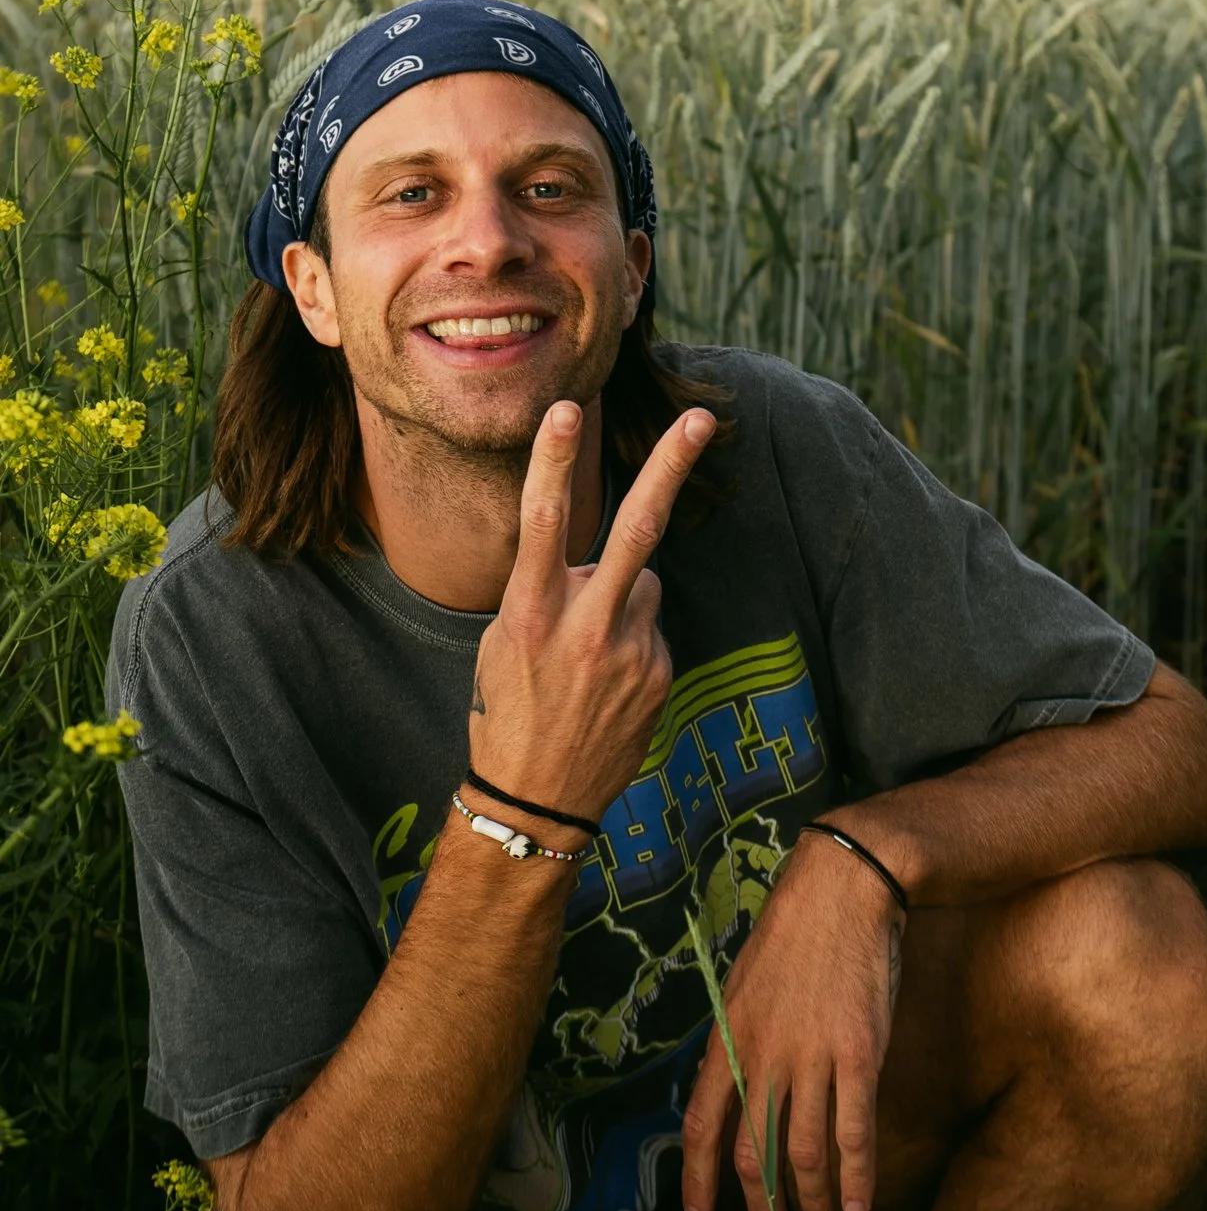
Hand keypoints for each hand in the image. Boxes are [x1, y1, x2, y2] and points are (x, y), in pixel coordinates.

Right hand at [466, 399, 714, 824]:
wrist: (537, 800)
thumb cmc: (506, 712)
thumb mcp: (502, 644)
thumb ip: (549, 594)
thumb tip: (597, 565)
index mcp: (530, 612)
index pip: (542, 521)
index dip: (554, 461)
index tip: (566, 410)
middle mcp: (584, 626)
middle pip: (636, 529)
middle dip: (669, 467)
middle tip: (699, 420)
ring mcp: (629, 652)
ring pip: (642, 583)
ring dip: (621, 599)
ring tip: (586, 655)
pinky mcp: (659, 675)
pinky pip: (651, 629)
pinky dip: (633, 642)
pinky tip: (605, 685)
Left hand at [680, 830, 903, 1210]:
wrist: (845, 889)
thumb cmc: (796, 933)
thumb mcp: (746, 984)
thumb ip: (741, 1040)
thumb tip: (738, 1089)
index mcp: (727, 1036)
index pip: (701, 1124)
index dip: (698, 1180)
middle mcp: (763, 1054)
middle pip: (752, 1152)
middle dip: (760, 1208)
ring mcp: (811, 1056)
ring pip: (803, 1152)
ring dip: (811, 1202)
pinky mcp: (859, 1054)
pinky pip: (854, 1131)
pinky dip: (857, 1176)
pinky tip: (860, 1204)